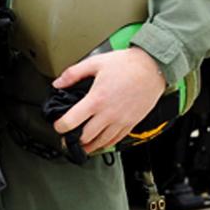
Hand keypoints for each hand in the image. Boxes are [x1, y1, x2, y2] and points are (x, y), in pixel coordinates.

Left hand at [49, 47, 166, 155]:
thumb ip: (73, 73)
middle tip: (66, 140)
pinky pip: (117, 139)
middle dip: (73, 141)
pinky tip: (102, 142)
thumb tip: (58, 83)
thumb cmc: (127, 64)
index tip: (57, 127)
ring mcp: (121, 120)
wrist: (152, 67)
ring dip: (89, 146)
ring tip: (81, 147)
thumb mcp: (95, 63)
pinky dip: (107, 144)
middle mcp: (108, 113)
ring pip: (102, 141)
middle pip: (86, 136)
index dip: (61, 127)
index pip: (72, 120)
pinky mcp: (132, 122)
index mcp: (96, 99)